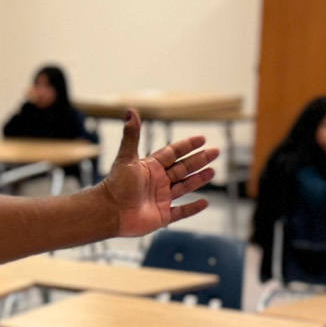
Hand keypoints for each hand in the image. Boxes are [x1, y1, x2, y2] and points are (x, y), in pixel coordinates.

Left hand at [97, 110, 217, 236]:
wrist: (109, 212)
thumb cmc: (116, 184)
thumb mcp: (126, 158)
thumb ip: (131, 135)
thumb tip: (130, 110)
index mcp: (150, 167)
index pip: (173, 153)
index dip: (187, 146)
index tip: (202, 139)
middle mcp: (157, 182)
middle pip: (183, 168)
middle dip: (199, 160)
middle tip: (216, 152)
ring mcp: (161, 198)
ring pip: (185, 187)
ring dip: (199, 179)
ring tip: (213, 171)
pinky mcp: (162, 215)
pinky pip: (181, 211)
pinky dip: (192, 208)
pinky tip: (204, 202)